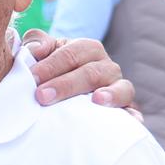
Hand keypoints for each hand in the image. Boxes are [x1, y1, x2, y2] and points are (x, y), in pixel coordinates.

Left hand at [21, 31, 139, 119]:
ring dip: (109, 94)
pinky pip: (133, 111)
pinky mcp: (126, 109)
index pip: (71, 53)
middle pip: (92, 72)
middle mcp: (106, 66)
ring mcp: (118, 88)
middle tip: (42, 96)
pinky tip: (132, 121)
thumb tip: (36, 49)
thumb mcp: (42, 54)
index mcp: (87, 49)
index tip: (32, 78)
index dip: (51, 65)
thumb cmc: (52, 73)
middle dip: (66, 84)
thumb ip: (36, 44)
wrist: (66, 97)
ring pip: (120, 88)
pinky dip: (133, 116)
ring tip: (97, 100)